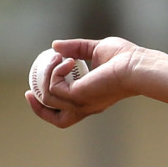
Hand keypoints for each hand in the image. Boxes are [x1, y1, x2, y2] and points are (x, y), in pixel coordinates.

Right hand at [25, 37, 142, 126]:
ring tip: (58, 58)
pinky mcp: (78, 98)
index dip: (49, 105)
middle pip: (58, 120)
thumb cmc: (126, 58)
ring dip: (46, 76)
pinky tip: (68, 61)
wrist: (137, 65)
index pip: (68, 111)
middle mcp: (86, 106)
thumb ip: (77, 48)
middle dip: (38, 107)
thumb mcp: (97, 49)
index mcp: (92, 98)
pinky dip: (55, 73)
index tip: (36, 88)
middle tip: (30, 89)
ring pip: (49, 99)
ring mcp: (82, 104)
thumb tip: (55, 46)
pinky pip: (53, 88)